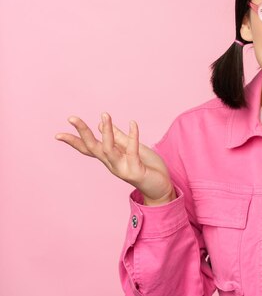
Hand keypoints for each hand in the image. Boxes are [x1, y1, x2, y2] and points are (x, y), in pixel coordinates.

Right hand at [55, 112, 174, 204]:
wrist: (161, 188)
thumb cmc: (148, 167)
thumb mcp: (133, 148)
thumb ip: (119, 137)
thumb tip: (100, 123)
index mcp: (110, 158)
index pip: (89, 148)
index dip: (74, 141)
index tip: (58, 134)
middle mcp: (112, 164)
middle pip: (93, 147)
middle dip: (82, 133)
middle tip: (71, 118)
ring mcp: (122, 168)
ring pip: (109, 149)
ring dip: (106, 131)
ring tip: (104, 115)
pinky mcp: (135, 171)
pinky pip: (132, 151)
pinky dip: (132, 136)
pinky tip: (133, 123)